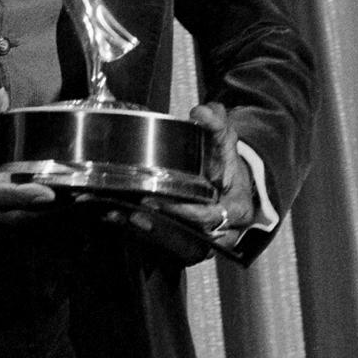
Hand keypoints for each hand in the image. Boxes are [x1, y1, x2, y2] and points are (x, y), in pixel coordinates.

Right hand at [0, 89, 55, 224]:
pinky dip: (14, 214)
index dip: (23, 197)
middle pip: (5, 220)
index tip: (49, 194)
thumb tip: (3, 98)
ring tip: (58, 201)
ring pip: (0, 224)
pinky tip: (30, 201)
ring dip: (29, 216)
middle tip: (68, 201)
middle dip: (37, 214)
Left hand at [106, 102, 256, 258]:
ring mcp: (206, 239)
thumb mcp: (226, 140)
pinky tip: (121, 219)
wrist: (233, 182)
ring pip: (178, 245)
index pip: (209, 216)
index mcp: (236, 209)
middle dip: (160, 227)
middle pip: (190, 236)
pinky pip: (169, 244)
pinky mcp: (190, 241)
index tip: (157, 200)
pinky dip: (146, 233)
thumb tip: (202, 112)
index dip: (184, 211)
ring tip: (121, 217)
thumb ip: (216, 123)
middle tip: (132, 213)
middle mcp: (223, 231)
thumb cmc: (227, 162)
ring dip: (149, 232)